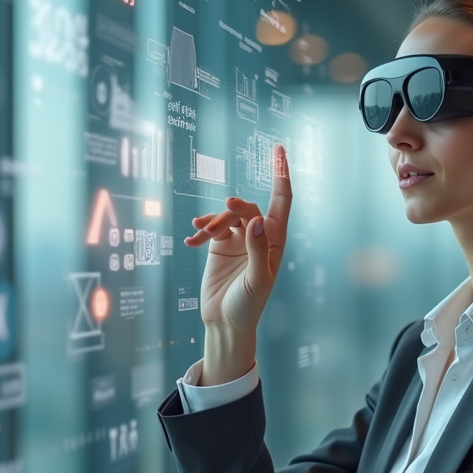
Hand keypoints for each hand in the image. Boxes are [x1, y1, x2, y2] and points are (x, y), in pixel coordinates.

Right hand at [184, 145, 290, 381]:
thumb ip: (258, 250)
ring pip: (226, 215)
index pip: (281, 201)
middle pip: (247, 206)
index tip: (279, 149)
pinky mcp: (219, 246)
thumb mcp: (257, 280)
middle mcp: (259, 236)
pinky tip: (191, 241)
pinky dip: (200, 230)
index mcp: (275, 241)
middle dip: (231, 210)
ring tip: (199, 236)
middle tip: (215, 225)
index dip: (281, 174)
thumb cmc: (249, 305)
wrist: (225, 323)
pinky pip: (210, 227)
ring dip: (212, 222)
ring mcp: (238, 240)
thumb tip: (258, 219)